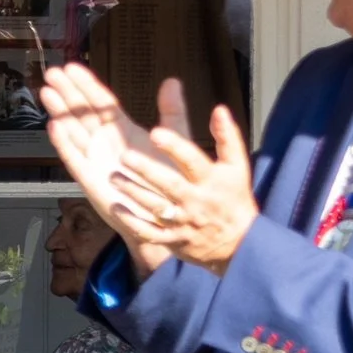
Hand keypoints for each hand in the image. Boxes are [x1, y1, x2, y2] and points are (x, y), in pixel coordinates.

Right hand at [39, 65, 178, 272]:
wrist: (167, 215)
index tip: (72, 67)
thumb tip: (171, 81)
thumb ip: (172, 110)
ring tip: (47, 92)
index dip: (86, 84)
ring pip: (73, 130)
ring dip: (60, 112)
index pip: (101, 102)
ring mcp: (95, 159)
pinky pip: (74, 157)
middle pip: (82, 112)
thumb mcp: (175, 138)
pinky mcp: (90, 178)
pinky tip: (54, 126)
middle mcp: (105, 141)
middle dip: (66, 92)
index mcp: (123, 129)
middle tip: (53, 73)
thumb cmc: (170, 179)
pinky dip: (63, 143)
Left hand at [105, 86, 258, 274]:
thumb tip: (219, 109)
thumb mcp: (237, 167)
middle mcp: (196, 201)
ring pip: (155, 208)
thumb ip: (227, 137)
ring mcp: (182, 222)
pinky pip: (150, 233)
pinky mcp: (172, 239)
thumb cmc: (233, 198)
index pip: (192, 161)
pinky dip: (133, 223)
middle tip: (124, 155)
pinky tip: (116, 208)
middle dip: (147, 170)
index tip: (155, 132)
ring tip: (114, 177)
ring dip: (134, 193)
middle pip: (170, 185)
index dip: (175, 147)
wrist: (238, 244)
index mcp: (211, 180)